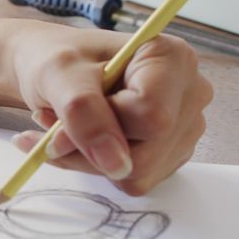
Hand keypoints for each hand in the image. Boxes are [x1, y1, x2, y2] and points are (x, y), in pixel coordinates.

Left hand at [9, 21, 212, 194]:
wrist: (49, 68)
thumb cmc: (55, 60)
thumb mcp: (56, 74)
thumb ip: (82, 111)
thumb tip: (115, 163)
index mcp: (173, 58)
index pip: (152, 117)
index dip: (104, 124)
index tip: (67, 108)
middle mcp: (188, 92)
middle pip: (147, 153)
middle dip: (89, 148)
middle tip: (53, 123)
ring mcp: (183, 126)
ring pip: (138, 173)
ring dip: (88, 158)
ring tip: (66, 127)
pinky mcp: (168, 153)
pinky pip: (134, 181)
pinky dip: (97, 166)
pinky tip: (84, 138)